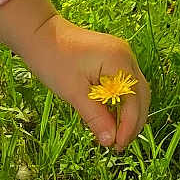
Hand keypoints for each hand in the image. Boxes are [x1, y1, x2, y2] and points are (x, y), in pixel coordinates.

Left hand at [0, 0, 149, 149]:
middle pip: (140, 95)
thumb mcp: (74, 92)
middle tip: (118, 145)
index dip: (128, 126)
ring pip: (134, 90)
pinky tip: (111, 117)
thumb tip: (110, 141)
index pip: (134, 100)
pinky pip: (124, 83)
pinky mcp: (113, 57)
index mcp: (119, 61)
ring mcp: (121, 54)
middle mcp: (126, 56)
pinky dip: (120, 102)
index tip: (117, 146)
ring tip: (115, 135)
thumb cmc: (53, 59)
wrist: (39, 33)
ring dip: (128, 113)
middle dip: (132, 122)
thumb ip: (95, 116)